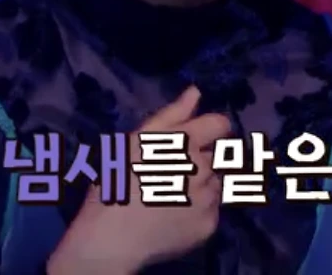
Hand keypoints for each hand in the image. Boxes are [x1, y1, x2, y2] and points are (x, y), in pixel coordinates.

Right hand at [47, 86, 229, 274]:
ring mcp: (209, 199)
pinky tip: (177, 215)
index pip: (221, 125)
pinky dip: (200, 211)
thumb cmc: (115, 184)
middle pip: (220, 156)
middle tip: (177, 173)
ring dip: (205, 186)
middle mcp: (204, 168)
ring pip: (218, 184)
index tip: (199, 139)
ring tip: (175, 196)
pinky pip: (214, 211)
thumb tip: (196, 92)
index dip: (212, 129)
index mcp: (184, 143)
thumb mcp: (134, 141)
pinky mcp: (210, 224)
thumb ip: (170, 116)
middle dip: (205, 160)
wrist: (110, 239)